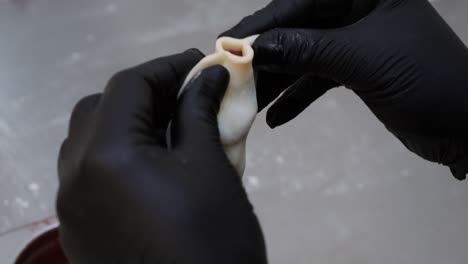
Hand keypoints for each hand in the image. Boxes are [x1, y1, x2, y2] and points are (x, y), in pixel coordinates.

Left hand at [57, 50, 266, 263]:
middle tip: (185, 99)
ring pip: (90, 142)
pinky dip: (118, 156)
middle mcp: (74, 178)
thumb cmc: (213, 239)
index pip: (128, 86)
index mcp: (104, 157)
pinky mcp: (81, 231)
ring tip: (171, 131)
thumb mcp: (211, 167)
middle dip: (144, 96)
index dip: (168, 68)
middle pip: (99, 110)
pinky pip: (90, 176)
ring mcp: (72, 209)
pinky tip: (155, 168)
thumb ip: (200, 113)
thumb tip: (207, 78)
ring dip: (128, 124)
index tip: (201, 66)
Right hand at [221, 0, 467, 179]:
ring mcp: (355, 43)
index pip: (302, 3)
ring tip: (249, 104)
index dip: (265, 25)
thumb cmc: (425, 81)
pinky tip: (276, 119)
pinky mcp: (355, 72)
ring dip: (278, 83)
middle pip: (299, 31)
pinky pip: (317, 81)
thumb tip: (256, 47)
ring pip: (305, 59)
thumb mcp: (362, 60)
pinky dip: (297, 99)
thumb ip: (308, 50)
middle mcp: (358, 12)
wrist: (465, 130)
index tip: (230, 44)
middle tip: (234, 76)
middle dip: (268, 58)